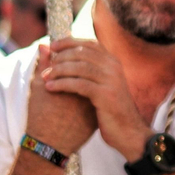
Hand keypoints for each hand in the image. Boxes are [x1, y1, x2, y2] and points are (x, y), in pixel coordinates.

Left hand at [39, 40, 149, 161]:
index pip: (89, 44)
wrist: (129, 132)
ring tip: (45, 78)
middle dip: (60, 58)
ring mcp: (112, 80)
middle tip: (46, 67)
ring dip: (59, 71)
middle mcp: (114, 68)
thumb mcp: (100, 85)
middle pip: (82, 53)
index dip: (69, 42)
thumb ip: (84, 69)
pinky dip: (62, 84)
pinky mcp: (106, 95)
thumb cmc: (109, 109)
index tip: (52, 46)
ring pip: (79, 67)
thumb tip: (53, 51)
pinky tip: (51, 88)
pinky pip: (79, 84)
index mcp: (113, 62)